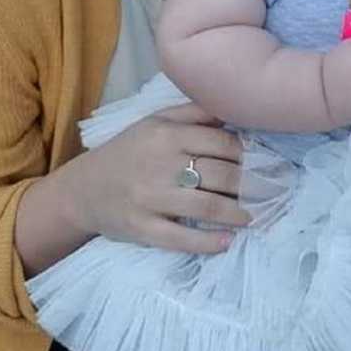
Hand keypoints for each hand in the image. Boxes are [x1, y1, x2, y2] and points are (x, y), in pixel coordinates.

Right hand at [56, 102, 247, 256]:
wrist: (82, 189)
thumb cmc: (128, 151)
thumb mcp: (156, 121)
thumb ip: (194, 113)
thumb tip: (235, 108)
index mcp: (167, 134)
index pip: (221, 144)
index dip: (247, 155)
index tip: (261, 163)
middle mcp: (160, 164)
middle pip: (220, 175)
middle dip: (249, 185)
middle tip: (267, 193)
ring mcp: (150, 198)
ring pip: (207, 206)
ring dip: (237, 214)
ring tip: (252, 217)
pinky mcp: (141, 228)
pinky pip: (180, 238)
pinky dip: (207, 242)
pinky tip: (227, 242)